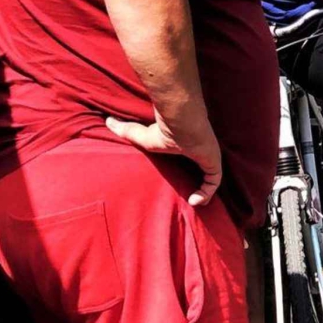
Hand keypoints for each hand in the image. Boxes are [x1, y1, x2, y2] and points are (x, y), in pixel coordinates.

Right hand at [106, 109, 221, 205]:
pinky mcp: (213, 160)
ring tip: (193, 202)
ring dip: (205, 190)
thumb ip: (127, 131)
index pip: (192, 158)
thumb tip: (108, 121)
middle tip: (190, 196)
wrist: (180, 119)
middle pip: (204, 168)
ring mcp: (208, 155)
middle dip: (200, 182)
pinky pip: (214, 180)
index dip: (189, 170)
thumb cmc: (163, 126)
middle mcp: (200, 150)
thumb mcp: (142, 135)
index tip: (182, 185)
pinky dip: (207, 192)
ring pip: (211, 176)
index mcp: (187, 146)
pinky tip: (195, 201)